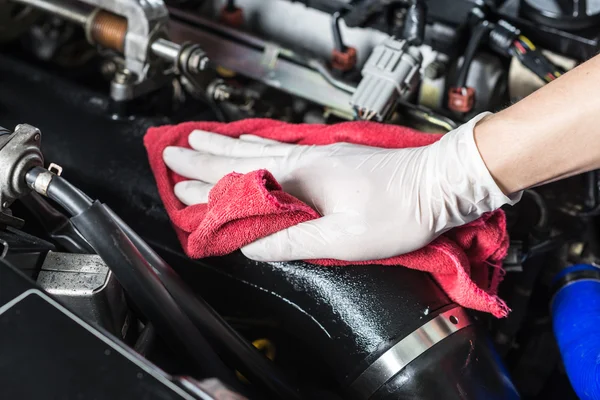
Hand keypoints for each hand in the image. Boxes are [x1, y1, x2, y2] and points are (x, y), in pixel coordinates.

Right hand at [163, 114, 517, 261]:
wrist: (438, 185)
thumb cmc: (397, 212)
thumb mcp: (342, 239)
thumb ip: (293, 241)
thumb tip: (254, 247)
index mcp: (301, 178)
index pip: (239, 179)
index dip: (206, 183)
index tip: (177, 182)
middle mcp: (305, 161)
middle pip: (243, 156)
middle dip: (205, 156)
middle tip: (174, 151)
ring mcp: (319, 156)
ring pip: (260, 149)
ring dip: (228, 147)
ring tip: (204, 141)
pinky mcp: (333, 160)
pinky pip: (281, 151)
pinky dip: (258, 148)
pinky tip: (256, 148)